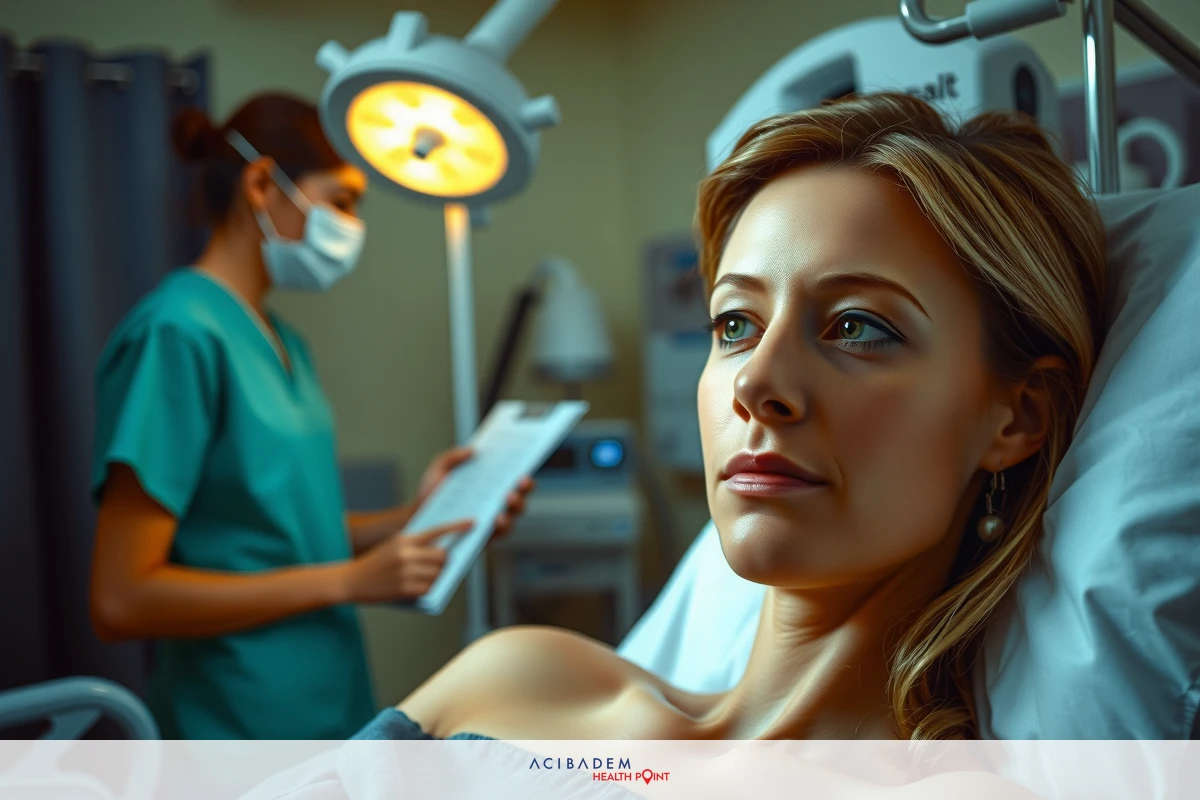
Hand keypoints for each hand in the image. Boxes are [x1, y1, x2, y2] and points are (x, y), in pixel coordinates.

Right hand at [345, 520, 472, 602]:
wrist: (350, 580)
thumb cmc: (375, 563)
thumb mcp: (393, 546)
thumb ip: (415, 545)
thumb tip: (442, 552)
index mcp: (405, 539)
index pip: (437, 530)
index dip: (457, 527)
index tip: (472, 523)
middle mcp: (407, 553)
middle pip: (443, 556)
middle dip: (444, 562)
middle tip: (436, 565)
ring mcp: (406, 572)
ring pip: (438, 573)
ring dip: (436, 576)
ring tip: (421, 577)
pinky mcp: (405, 589)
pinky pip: (429, 588)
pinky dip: (426, 589)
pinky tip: (415, 588)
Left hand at [413, 447, 534, 540]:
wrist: (418, 519)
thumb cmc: (431, 495)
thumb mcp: (439, 470)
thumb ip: (452, 457)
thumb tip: (471, 449)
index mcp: (490, 484)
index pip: (513, 476)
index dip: (522, 469)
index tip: (523, 464)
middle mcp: (496, 502)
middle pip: (520, 495)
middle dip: (524, 488)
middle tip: (519, 482)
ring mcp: (493, 521)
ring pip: (515, 514)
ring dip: (516, 506)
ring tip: (508, 499)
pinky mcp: (486, 537)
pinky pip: (501, 533)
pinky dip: (503, 526)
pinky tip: (496, 519)